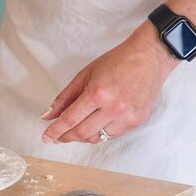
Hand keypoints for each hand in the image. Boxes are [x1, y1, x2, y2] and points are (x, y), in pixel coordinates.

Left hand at [41, 23, 179, 142]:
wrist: (149, 58)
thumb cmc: (116, 62)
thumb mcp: (84, 75)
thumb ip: (65, 97)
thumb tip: (48, 115)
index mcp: (98, 93)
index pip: (70, 119)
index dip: (55, 131)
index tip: (46, 137)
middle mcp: (114, 108)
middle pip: (82, 133)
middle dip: (65, 137)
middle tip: (56, 137)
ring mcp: (127, 117)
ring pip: (97, 138)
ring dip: (82, 136)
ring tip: (74, 130)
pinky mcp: (136, 122)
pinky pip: (111, 135)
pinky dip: (99, 133)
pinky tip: (94, 125)